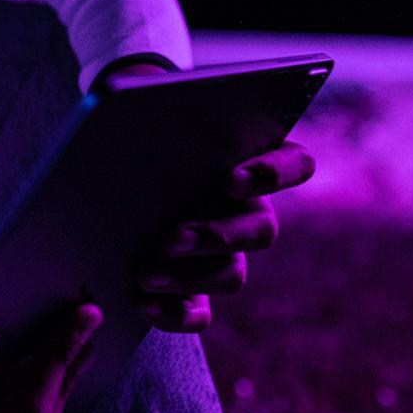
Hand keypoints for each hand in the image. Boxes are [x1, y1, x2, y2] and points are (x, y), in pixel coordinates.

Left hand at [98, 59, 317, 332]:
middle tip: (169, 237)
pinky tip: (140, 301)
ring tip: (143, 272)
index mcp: (254, 159)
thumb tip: (142, 98)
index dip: (272, 175)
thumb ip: (158, 103)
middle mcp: (249, 210)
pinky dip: (174, 313)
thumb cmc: (143, 126)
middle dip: (216, 236)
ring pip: (231, 276)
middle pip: (261, 232)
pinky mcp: (195, 288)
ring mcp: (225, 253)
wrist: (116, 163)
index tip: (230, 178)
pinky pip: (200, 313)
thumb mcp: (149, 108)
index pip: (296, 164)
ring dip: (189, 276)